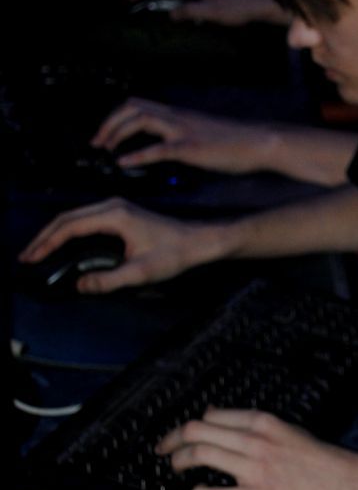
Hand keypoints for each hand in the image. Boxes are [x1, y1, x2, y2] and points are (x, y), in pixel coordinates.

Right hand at [18, 198, 223, 291]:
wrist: (199, 241)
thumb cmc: (177, 252)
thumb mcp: (142, 272)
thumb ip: (109, 280)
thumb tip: (81, 284)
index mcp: (115, 215)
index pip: (69, 226)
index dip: (47, 243)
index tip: (32, 257)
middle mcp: (112, 206)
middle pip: (67, 218)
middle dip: (44, 237)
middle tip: (27, 256)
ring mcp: (116, 208)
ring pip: (75, 217)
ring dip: (55, 233)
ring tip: (39, 251)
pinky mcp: (120, 213)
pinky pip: (86, 219)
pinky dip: (69, 231)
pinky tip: (63, 244)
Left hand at [92, 98, 273, 176]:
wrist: (259, 142)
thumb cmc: (235, 142)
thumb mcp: (202, 134)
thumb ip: (182, 136)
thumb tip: (167, 146)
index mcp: (178, 115)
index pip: (138, 105)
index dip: (117, 116)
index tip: (105, 133)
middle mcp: (176, 117)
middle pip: (133, 107)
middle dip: (109, 122)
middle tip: (96, 142)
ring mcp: (183, 130)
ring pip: (140, 120)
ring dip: (117, 132)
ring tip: (105, 149)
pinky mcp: (190, 147)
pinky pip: (158, 148)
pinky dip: (137, 154)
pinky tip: (123, 163)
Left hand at [158, 411, 357, 489]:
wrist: (352, 483)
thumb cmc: (326, 460)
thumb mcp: (291, 431)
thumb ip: (260, 430)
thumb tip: (227, 427)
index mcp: (264, 422)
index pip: (212, 416)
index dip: (190, 426)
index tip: (182, 435)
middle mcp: (255, 440)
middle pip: (197, 431)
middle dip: (172, 440)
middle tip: (164, 450)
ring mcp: (256, 468)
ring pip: (201, 454)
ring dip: (180, 462)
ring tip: (176, 469)